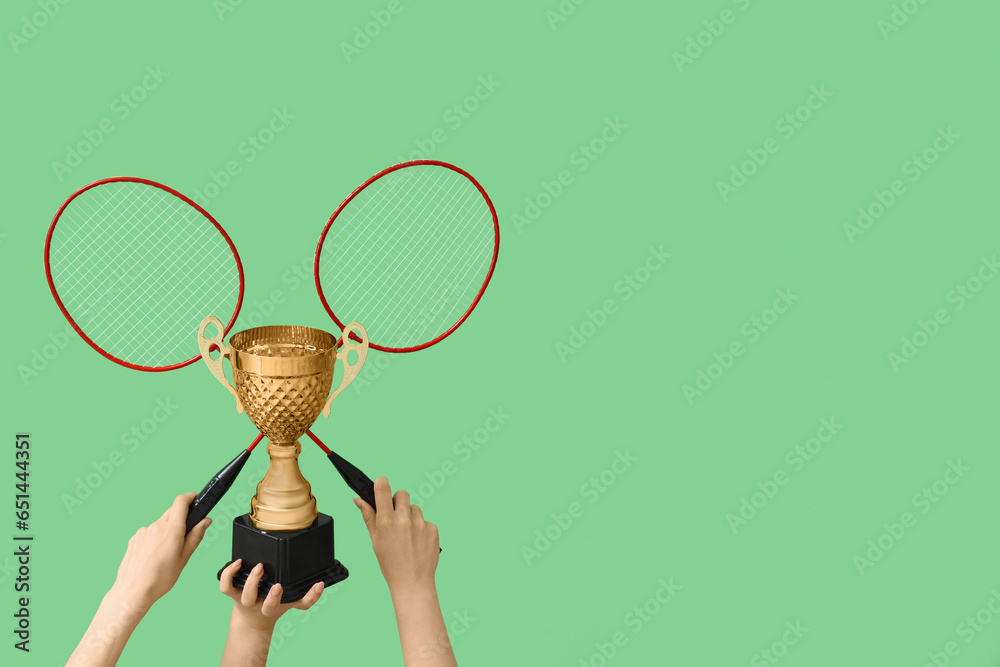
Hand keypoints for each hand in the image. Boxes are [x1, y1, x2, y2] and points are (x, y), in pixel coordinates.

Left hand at [67, 493, 210, 666]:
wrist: (133, 591)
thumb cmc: (159, 579)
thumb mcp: (184, 558)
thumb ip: (195, 536)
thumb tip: (205, 522)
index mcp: (171, 530)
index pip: (181, 502)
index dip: (190, 497)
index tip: (195, 498)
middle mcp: (156, 527)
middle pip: (171, 512)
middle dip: (180, 518)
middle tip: (184, 535)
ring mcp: (143, 532)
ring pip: (160, 524)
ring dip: (166, 530)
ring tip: (166, 553)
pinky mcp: (134, 539)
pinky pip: (149, 533)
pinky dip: (155, 538)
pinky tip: (154, 555)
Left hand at [219, 559, 324, 632]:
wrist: (252, 621)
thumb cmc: (274, 606)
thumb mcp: (291, 602)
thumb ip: (307, 595)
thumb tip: (322, 582)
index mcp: (284, 606)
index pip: (301, 604)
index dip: (311, 596)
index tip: (318, 584)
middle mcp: (265, 606)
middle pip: (269, 607)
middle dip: (274, 597)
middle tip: (278, 584)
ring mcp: (248, 601)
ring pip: (246, 597)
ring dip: (252, 583)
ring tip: (259, 567)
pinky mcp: (233, 595)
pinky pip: (226, 587)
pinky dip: (229, 575)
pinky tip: (237, 562)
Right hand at [354, 476, 439, 594]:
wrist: (412, 582)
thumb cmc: (391, 564)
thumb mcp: (375, 540)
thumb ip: (368, 517)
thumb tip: (358, 499)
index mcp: (386, 522)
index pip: (383, 488)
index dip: (381, 483)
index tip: (381, 484)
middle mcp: (403, 520)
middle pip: (401, 494)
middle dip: (397, 502)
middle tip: (395, 518)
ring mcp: (420, 524)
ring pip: (414, 508)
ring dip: (410, 516)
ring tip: (406, 535)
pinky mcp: (432, 529)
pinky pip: (425, 520)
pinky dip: (421, 528)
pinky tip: (416, 542)